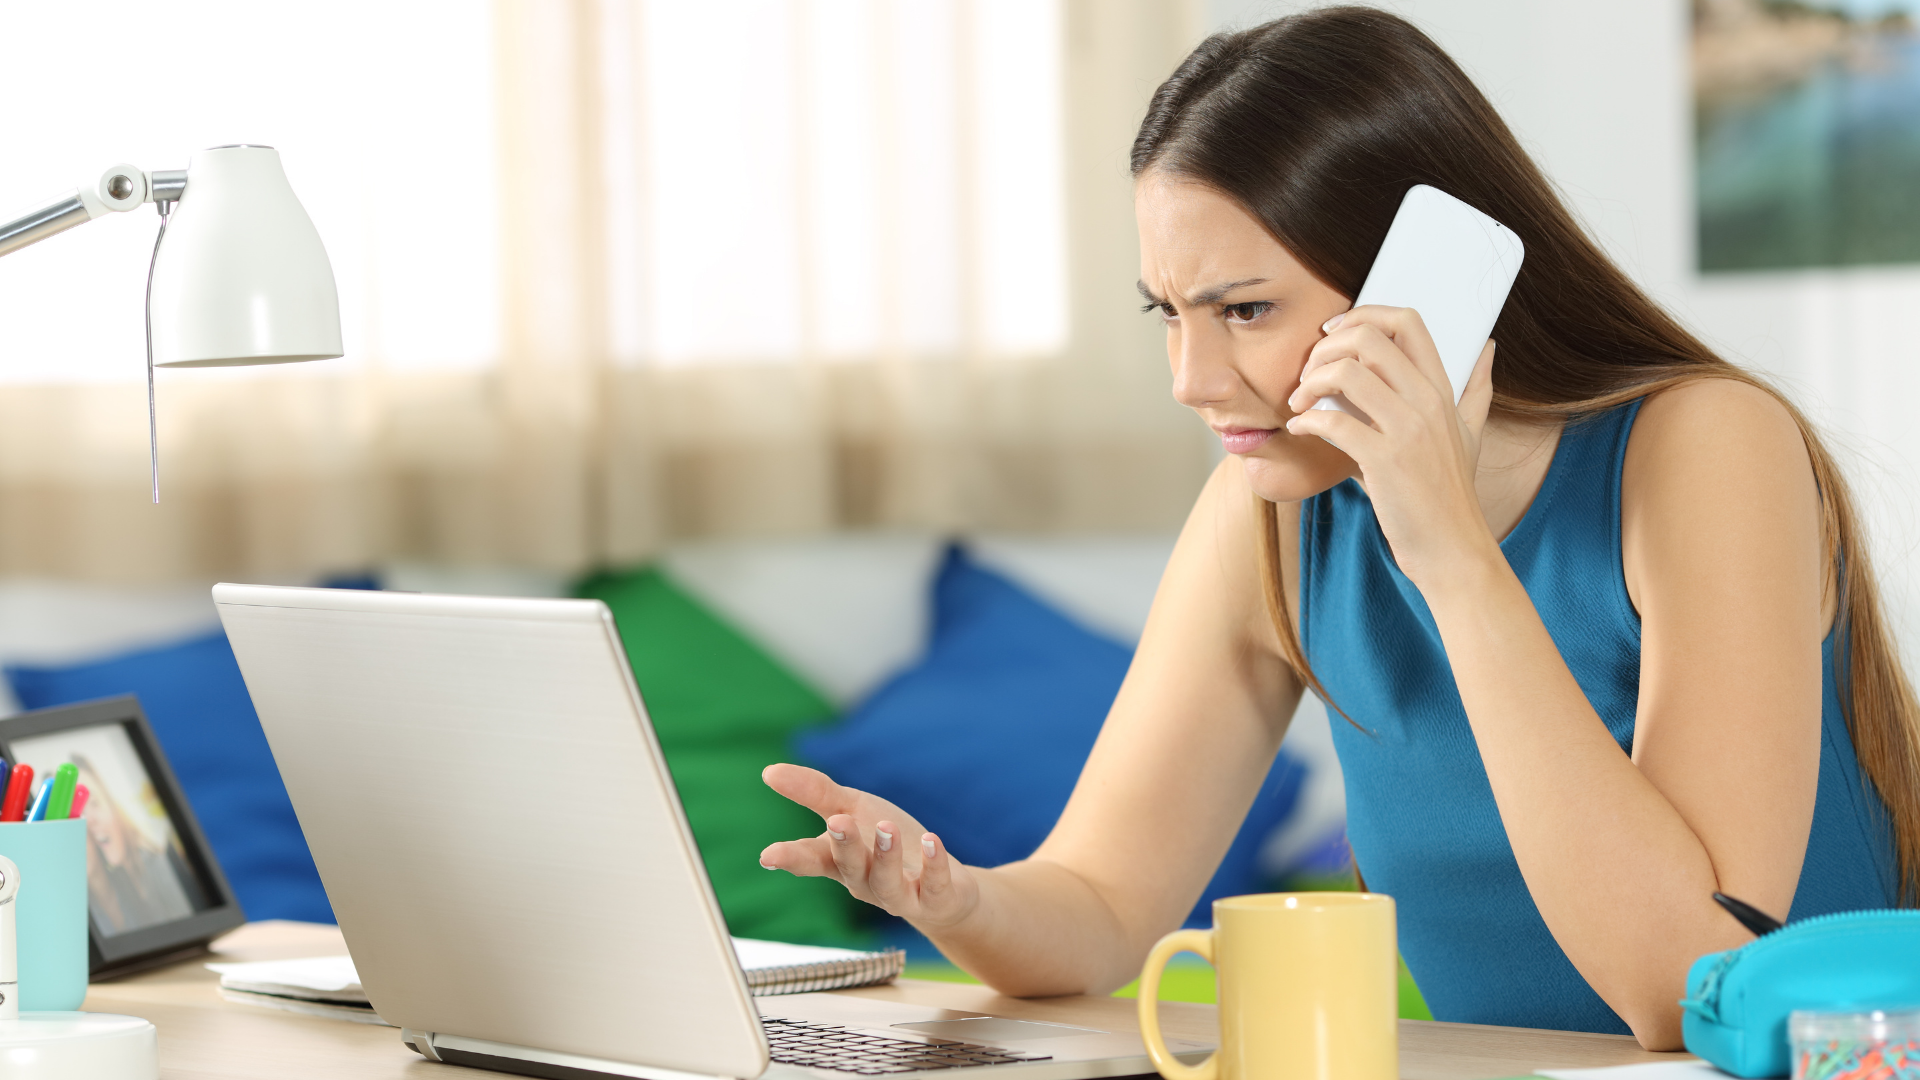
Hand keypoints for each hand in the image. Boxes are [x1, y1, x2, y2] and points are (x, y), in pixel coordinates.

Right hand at [759, 763, 979, 931]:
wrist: (942, 892)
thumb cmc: (887, 848)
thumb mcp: (854, 811)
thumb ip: (815, 793)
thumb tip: (768, 771)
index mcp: (841, 861)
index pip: (811, 859)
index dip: (790, 858)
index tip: (768, 856)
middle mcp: (865, 882)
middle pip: (850, 867)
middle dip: (844, 846)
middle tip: (838, 821)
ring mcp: (900, 895)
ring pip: (887, 882)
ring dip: (886, 855)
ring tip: (886, 828)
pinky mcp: (935, 899)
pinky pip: (933, 884)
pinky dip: (933, 864)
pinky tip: (932, 840)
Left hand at [1282, 306, 1499, 587]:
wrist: (1453, 548)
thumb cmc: (1450, 493)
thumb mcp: (1470, 434)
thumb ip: (1476, 390)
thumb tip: (1489, 348)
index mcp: (1441, 390)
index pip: (1406, 321)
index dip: (1362, 314)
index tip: (1333, 333)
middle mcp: (1427, 401)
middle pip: (1369, 337)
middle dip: (1325, 347)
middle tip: (1307, 373)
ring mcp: (1408, 429)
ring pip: (1346, 372)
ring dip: (1309, 382)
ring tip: (1299, 403)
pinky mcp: (1385, 460)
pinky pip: (1333, 420)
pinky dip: (1306, 420)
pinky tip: (1299, 429)